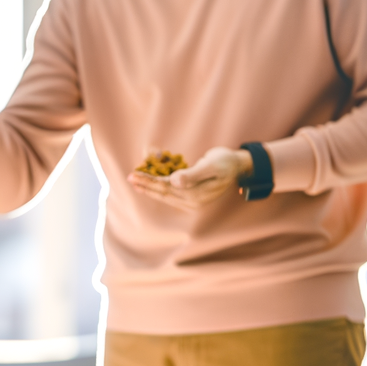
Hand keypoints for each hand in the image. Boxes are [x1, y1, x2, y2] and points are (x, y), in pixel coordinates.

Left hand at [127, 146, 252, 211]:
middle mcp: (192, 202)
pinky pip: (171, 193)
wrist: (237, 166)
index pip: (166, 189)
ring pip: (165, 195)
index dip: (149, 181)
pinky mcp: (191, 197)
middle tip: (129, 178)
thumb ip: (193, 175)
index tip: (135, 175)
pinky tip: (150, 185)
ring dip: (150, 188)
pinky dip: (159, 188)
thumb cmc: (225, 162)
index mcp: (195, 196)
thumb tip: (174, 182)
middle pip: (163, 193)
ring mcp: (192, 202)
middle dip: (145, 185)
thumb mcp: (211, 166)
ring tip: (135, 182)